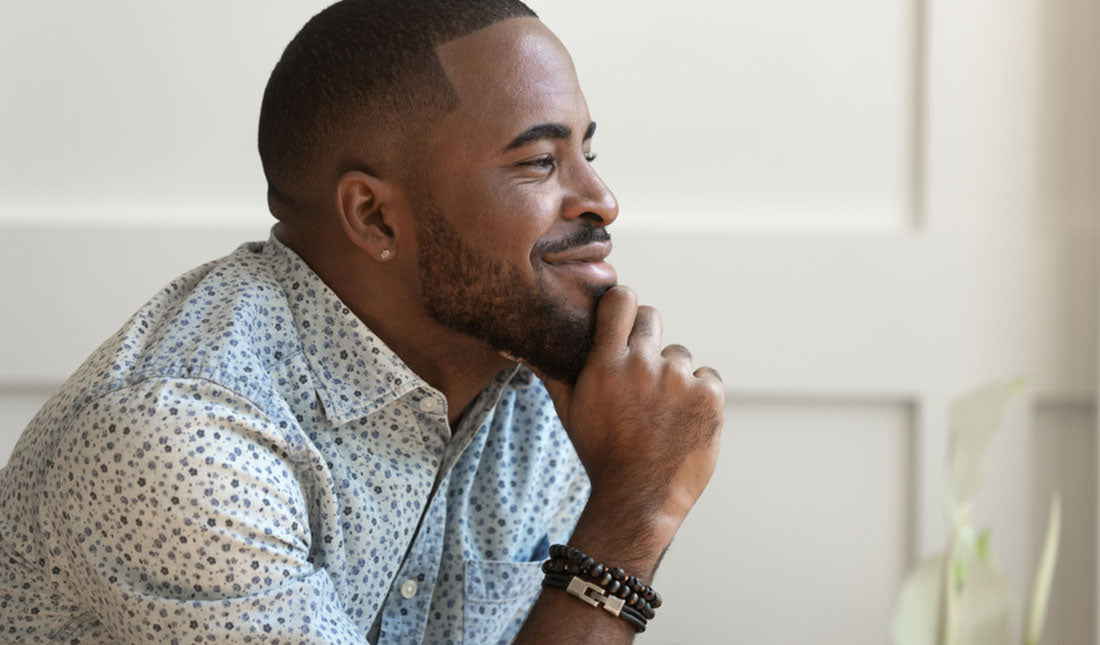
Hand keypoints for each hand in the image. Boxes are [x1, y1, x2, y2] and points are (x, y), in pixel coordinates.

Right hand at [526, 286, 724, 544]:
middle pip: (652, 319)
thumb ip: (550, 372)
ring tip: (661, 412)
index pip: (621, 300)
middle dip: (647, 338)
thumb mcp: (569, 412)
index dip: (624, 304)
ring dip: (673, 375)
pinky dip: (700, 396)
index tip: (624, 317)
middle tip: (642, 371)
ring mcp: (679, 379)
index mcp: (606, 364)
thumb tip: (514, 346)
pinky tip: (683, 422)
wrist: (638, 499)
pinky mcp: (708, 395)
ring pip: (679, 355)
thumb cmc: (600, 454)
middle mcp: (642, 365)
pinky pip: (707, 378)